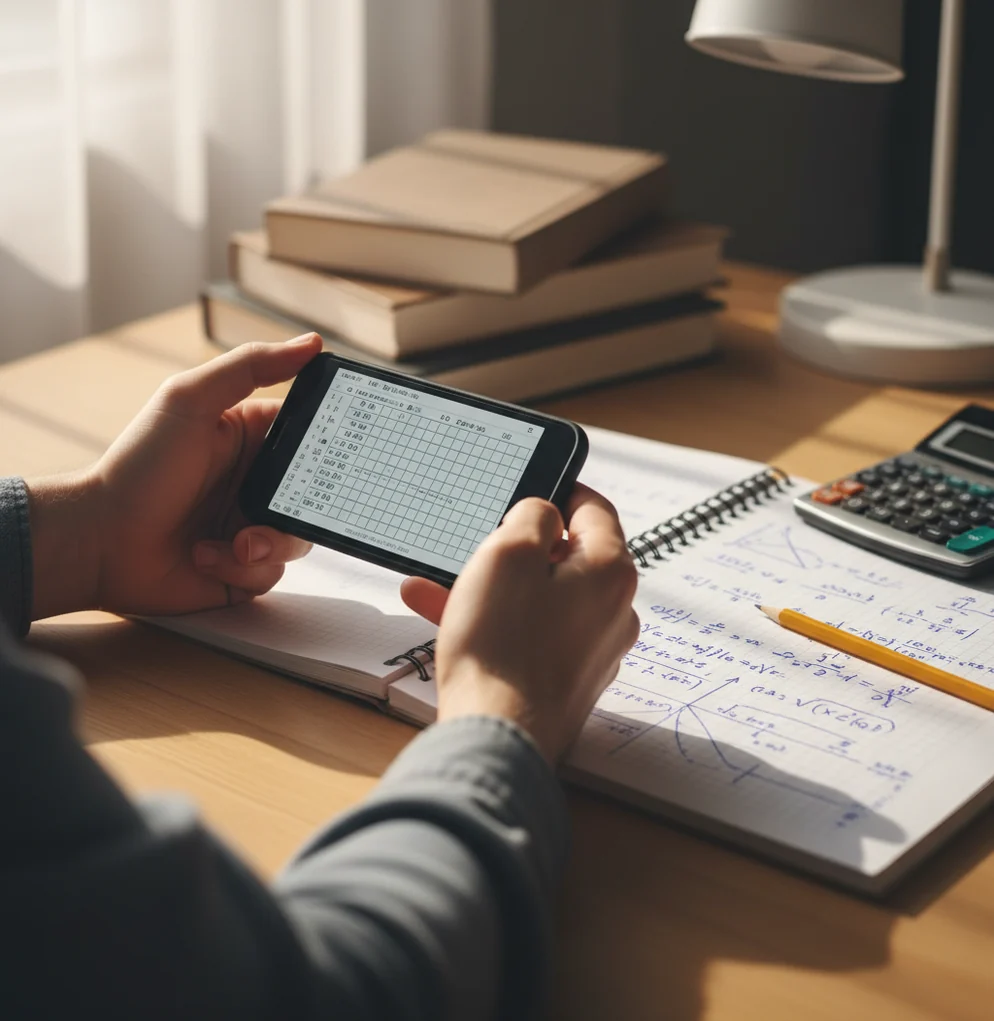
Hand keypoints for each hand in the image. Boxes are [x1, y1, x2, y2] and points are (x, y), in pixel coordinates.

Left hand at [27, 335, 323, 619]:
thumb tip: (312, 343)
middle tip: (279, 506)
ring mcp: (252, 527)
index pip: (310, 434)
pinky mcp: (243, 570)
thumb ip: (249, 367)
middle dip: (302, 506)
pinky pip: (272, 573)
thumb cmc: (139, 467)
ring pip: (299, 539)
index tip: (347, 449)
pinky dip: (240, 568)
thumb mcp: (189, 401)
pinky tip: (204, 557)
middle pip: (315, 494)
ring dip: (269, 542)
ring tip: (236, 543)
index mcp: (252, 439)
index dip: (331, 443)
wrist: (99, 542)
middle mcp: (257, 484)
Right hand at [401, 484, 638, 762]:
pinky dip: (496, 622)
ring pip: (539, 598)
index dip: (560, 491)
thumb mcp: (507, 552)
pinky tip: (442, 617)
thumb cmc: (502, 645)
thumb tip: (545, 514)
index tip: (531, 489)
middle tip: (477, 544)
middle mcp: (614, 610)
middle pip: (566, 558)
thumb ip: (532, 517)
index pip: (594, 509)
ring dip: (491, 587)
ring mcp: (593, 649)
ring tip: (433, 584)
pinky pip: (532, 633)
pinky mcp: (568, 679)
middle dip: (514, 548)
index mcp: (611, 571)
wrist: (498, 737)